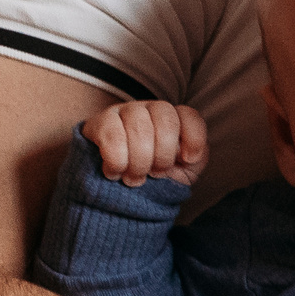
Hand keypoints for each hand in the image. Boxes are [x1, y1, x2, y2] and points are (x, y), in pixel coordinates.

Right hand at [85, 100, 208, 187]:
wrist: (118, 187)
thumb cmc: (155, 175)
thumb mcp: (183, 170)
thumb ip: (194, 159)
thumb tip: (187, 154)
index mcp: (175, 118)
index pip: (189, 116)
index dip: (194, 139)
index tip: (188, 160)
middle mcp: (151, 109)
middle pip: (166, 122)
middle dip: (164, 156)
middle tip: (156, 174)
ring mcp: (125, 111)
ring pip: (139, 128)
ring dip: (139, 162)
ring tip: (135, 178)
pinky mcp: (100, 122)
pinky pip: (112, 136)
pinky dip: (117, 161)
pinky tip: (115, 173)